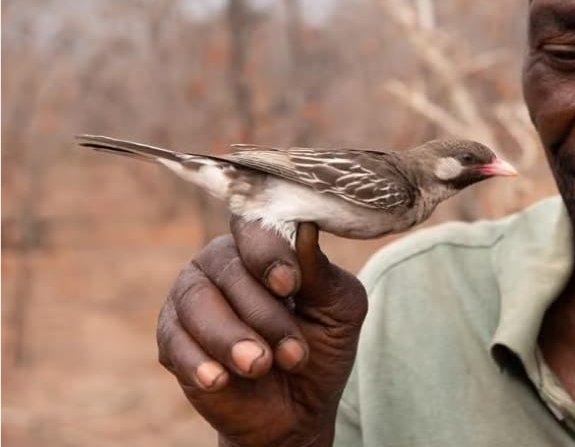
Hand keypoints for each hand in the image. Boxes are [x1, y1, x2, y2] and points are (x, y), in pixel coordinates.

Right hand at [156, 218, 367, 446]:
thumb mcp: (339, 310)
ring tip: (260, 366)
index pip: (255, 226)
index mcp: (264, 244)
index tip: (289, 286)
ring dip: (230, 337)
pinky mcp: (172, 338)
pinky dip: (199, 361)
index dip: (269, 253)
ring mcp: (192, 297)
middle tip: (293, 355)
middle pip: (230, 268)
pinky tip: (220, 380)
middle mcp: (222, 261)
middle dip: (264, 314)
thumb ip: (321, 273)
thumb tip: (307, 228)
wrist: (297, 409)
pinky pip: (175, 341)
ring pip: (197, 301)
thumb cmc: (321, 346)